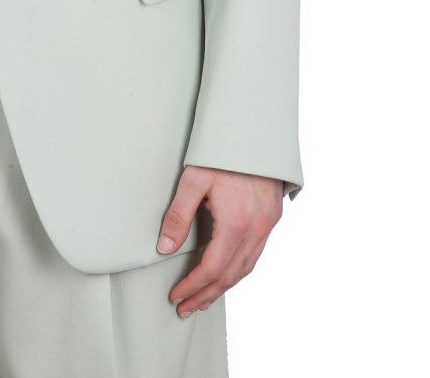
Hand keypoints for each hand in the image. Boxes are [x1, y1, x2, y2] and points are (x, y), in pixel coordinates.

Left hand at [155, 165, 282, 316]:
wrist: (254, 128)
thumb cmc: (222, 150)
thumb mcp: (193, 178)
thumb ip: (178, 216)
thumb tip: (164, 248)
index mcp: (236, 223)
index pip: (212, 269)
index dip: (193, 287)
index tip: (177, 296)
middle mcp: (256, 229)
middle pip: (230, 275)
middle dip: (207, 294)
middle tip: (187, 307)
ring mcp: (267, 224)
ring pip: (247, 267)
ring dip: (224, 286)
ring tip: (204, 296)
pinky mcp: (272, 216)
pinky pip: (256, 253)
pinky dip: (239, 269)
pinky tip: (227, 271)